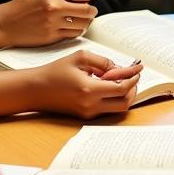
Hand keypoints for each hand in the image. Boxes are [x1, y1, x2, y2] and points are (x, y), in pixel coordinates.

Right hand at [0, 0, 98, 48]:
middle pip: (88, 9)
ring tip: (81, 19)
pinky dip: (76, 30)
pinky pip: (74, 34)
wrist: (5, 23)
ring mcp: (53, 23)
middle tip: (89, 9)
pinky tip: (72, 27)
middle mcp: (54, 6)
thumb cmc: (24, 6)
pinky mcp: (51, 36)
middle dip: (91, 9)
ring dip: (85, 21)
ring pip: (83, 23)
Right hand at [24, 51, 141, 117]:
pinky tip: (109, 86)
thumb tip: (120, 68)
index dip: (133, 77)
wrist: (35, 90)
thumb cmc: (55, 72)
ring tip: (122, 80)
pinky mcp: (85, 116)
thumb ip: (103, 61)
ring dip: (125, 95)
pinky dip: (113, 98)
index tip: (138, 68)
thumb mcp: (80, 58)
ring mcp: (88, 113)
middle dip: (133, 89)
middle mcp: (90, 105)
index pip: (122, 88)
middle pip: (125, 103)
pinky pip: (107, 109)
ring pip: (118, 108)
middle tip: (133, 76)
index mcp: (90, 90)